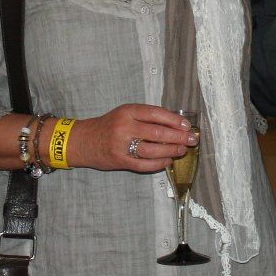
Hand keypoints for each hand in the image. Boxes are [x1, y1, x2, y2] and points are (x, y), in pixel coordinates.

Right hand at [66, 104, 195, 173]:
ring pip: (153, 150)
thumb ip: (146, 117)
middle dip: (178, 137)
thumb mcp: (125, 114)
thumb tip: (175, 124)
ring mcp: (122, 145)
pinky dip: (159, 164)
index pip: (156, 114)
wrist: (84, 141)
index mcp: (128, 111)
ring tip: (182, 150)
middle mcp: (125, 126)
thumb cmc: (109, 125)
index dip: (174, 120)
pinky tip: (168, 161)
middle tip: (191, 140)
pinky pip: (144, 164)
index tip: (187, 125)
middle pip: (157, 132)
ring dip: (171, 151)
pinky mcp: (120, 161)